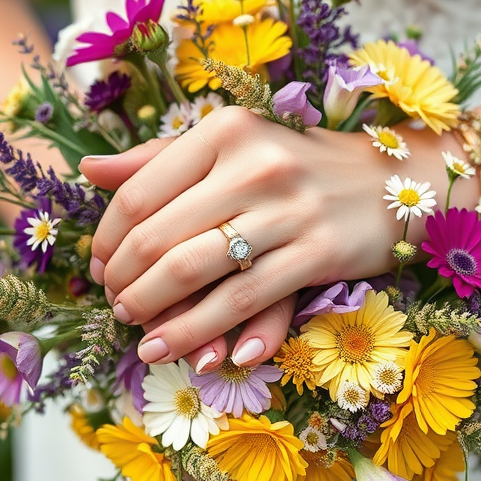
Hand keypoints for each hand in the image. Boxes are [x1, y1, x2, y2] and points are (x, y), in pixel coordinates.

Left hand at [81, 134, 298, 373]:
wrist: (390, 183)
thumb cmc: (295, 167)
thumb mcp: (230, 149)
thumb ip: (161, 159)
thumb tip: (90, 169)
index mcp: (224, 130)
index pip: (139, 192)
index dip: (108, 239)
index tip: (100, 266)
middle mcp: (254, 163)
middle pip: (158, 235)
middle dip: (124, 280)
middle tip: (115, 303)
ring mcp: (289, 209)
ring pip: (193, 270)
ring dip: (151, 310)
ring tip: (134, 330)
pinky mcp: (318, 253)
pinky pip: (242, 300)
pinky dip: (200, 332)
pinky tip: (175, 350)